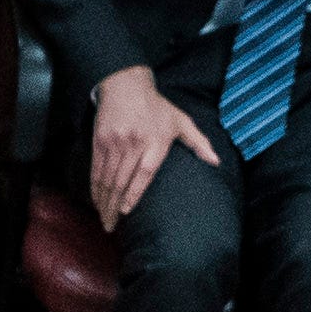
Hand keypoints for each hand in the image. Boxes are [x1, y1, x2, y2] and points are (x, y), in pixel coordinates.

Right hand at [86, 66, 224, 231]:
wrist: (126, 84)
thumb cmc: (156, 107)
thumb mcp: (180, 121)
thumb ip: (198, 142)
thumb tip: (215, 162)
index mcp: (155, 141)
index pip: (143, 173)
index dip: (133, 194)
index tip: (126, 212)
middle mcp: (134, 143)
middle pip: (121, 181)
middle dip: (113, 207)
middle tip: (111, 227)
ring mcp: (115, 142)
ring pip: (107, 178)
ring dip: (103, 202)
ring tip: (103, 221)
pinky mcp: (100, 141)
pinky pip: (96, 170)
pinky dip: (94, 188)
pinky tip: (96, 202)